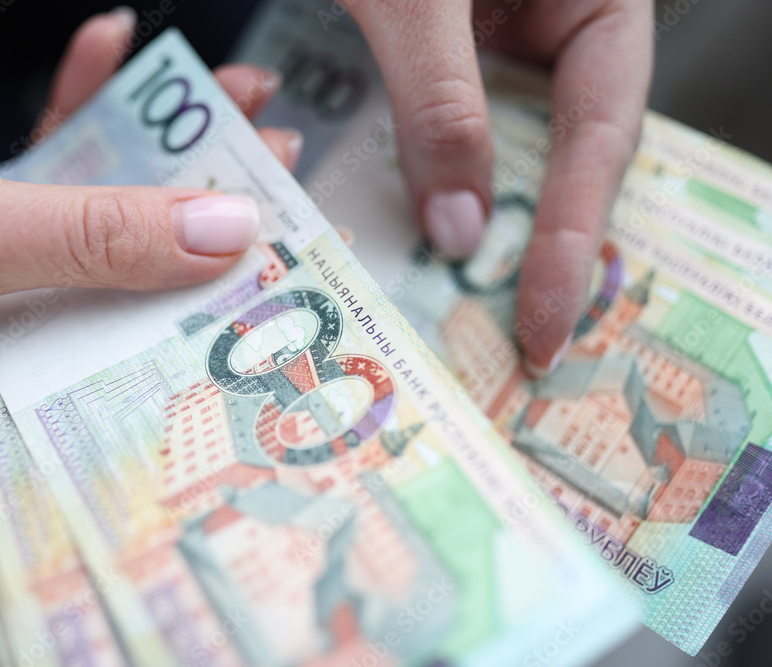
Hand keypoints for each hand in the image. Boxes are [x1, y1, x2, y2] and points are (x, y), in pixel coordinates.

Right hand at [0, 10, 301, 527]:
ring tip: (230, 112)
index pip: (125, 414)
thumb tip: (220, 235)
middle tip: (274, 182)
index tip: (292, 294)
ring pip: (108, 249)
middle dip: (207, 238)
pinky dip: (85, 130)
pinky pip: (57, 200)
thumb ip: (84, 239)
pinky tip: (111, 62)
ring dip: (163, 166)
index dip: (217, 354)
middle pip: (134, 322)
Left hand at [347, 0, 652, 374]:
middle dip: (529, 248)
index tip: (547, 322)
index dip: (573, 236)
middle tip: (508, 342)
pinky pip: (440, 128)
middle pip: (556, 159)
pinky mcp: (443, 54)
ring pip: (494, 152)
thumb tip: (459, 227)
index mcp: (600, 1)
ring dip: (468, 224)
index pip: (600, 137)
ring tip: (452, 309)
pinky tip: (401, 230)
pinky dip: (420, 179)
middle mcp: (558, 27)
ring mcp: (499, 43)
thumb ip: (440, 100)